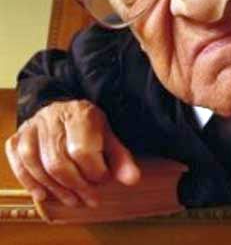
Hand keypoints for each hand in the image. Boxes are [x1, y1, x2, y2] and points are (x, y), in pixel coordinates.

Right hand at [5, 100, 140, 207]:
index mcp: (80, 112)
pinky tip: (44, 194)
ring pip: (37, 165)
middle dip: (76, 186)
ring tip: (74, 199)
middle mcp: (53, 116)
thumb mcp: (108, 137)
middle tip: (91, 198)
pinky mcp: (18, 136)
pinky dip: (30, 182)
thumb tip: (133, 179)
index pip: (82, 150)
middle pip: (58, 162)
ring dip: (57, 189)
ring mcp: (33, 126)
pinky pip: (19, 163)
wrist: (64, 109)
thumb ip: (120, 158)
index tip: (105, 179)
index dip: (94, 172)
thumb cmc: (88, 126)